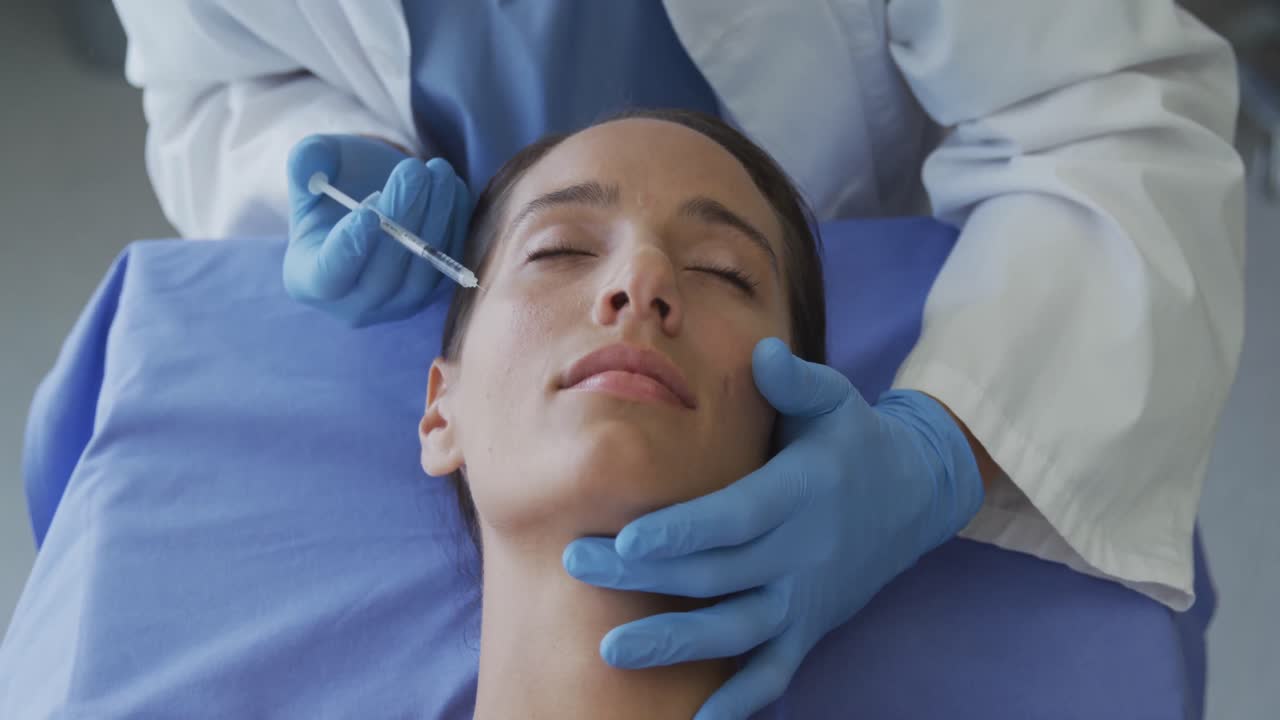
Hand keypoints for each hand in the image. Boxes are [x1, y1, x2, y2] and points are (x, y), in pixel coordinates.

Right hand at [285, 134, 471, 326]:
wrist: (372, 195)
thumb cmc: (335, 182)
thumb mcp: (314, 163)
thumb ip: (306, 161)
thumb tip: (309, 164)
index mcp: (308, 279)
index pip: (328, 277)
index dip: (348, 249)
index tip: (368, 214)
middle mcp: (352, 303)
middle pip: (381, 275)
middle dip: (402, 217)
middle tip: (413, 170)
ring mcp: (395, 305)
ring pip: (420, 272)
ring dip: (435, 218)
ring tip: (438, 170)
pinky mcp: (431, 294)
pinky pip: (446, 266)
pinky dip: (454, 226)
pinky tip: (453, 187)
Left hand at [562, 337, 985, 718]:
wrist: (912, 498)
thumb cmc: (851, 441)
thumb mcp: (833, 401)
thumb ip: (795, 381)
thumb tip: (762, 352)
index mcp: (802, 492)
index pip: (737, 516)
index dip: (683, 531)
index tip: (627, 539)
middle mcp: (804, 551)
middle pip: (718, 573)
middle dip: (644, 577)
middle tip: (575, 563)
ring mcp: (805, 598)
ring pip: (737, 631)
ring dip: (675, 643)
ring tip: (611, 650)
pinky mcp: (808, 628)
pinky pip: (773, 673)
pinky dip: (739, 702)